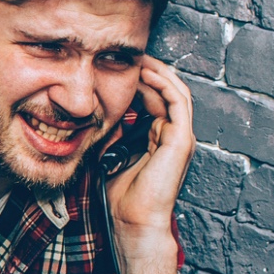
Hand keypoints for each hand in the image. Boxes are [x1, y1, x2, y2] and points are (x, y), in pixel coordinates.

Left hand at [105, 60, 195, 273]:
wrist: (133, 219)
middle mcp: (174, 134)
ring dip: (159, 72)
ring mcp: (180, 137)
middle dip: (151, 70)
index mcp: (160, 138)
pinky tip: (145, 74)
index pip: (155, 99)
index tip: (119, 66)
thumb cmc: (121, 194)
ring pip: (176, 92)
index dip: (141, 80)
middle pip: (168, 91)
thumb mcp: (111, 154)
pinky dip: (163, 85)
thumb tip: (93, 116)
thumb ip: (111, 135)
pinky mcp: (180, 140)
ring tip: (140, 58)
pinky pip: (178, 103)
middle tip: (131, 54)